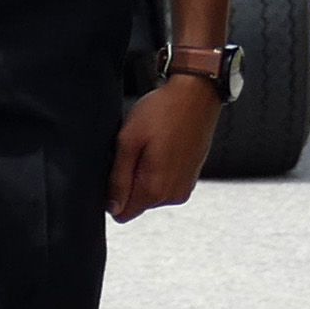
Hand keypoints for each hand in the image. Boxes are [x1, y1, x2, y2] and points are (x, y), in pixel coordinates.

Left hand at [110, 72, 219, 219]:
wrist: (197, 94)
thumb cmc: (164, 111)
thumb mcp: (128, 140)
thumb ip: (118, 178)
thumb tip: (113, 206)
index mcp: (155, 190)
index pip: (122, 214)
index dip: (113, 193)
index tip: (118, 168)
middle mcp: (173, 195)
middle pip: (137, 203)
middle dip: (130, 181)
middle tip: (136, 150)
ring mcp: (185, 187)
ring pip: (151, 193)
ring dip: (145, 174)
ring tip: (152, 146)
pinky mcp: (191, 177)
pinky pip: (166, 183)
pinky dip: (161, 169)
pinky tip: (164, 146)